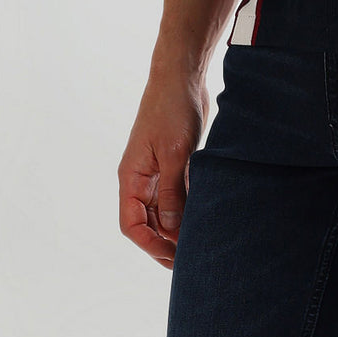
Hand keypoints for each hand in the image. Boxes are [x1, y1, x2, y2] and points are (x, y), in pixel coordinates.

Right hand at [118, 70, 207, 268]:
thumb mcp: (174, 153)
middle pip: (148, 222)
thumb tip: (173, 230)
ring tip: (200, 244)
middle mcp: (141, 179)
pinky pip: (177, 195)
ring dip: (179, 228)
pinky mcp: (175, 164)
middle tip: (191, 260)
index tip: (174, 258)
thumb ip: (173, 192)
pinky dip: (188, 209)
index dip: (150, 245)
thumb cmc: (172, 109)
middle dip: (166, 243)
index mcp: (132, 177)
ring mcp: (158, 172)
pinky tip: (204, 219)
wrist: (183, 76)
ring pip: (164, 211)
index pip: (132, 224)